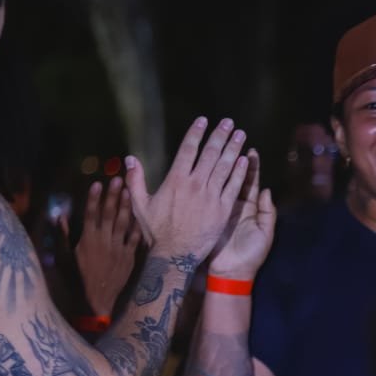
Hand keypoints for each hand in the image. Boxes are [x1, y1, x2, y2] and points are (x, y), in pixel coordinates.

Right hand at [74, 177, 141, 316]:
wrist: (95, 302)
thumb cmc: (76, 281)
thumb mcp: (63, 258)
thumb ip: (63, 236)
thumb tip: (59, 216)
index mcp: (88, 239)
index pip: (91, 213)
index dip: (94, 197)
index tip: (98, 183)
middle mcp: (104, 241)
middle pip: (109, 213)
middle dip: (113, 195)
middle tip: (118, 180)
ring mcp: (119, 249)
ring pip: (123, 223)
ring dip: (126, 206)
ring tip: (128, 191)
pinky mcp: (129, 258)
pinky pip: (134, 239)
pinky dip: (136, 227)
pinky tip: (139, 215)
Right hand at [124, 116, 251, 262]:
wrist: (175, 255)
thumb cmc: (157, 232)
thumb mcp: (141, 205)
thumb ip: (136, 181)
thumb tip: (130, 159)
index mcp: (175, 180)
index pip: (188, 149)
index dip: (196, 133)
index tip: (203, 120)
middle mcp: (195, 184)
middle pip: (210, 153)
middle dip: (220, 135)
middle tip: (228, 122)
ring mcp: (210, 196)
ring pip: (225, 166)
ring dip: (234, 148)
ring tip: (240, 134)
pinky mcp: (222, 210)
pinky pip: (233, 186)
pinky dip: (240, 172)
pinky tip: (246, 160)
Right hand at [209, 149, 276, 279]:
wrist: (231, 272)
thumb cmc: (250, 255)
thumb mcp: (265, 234)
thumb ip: (268, 213)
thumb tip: (268, 191)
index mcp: (250, 209)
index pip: (251, 184)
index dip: (251, 168)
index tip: (251, 151)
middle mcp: (236, 206)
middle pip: (237, 178)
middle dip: (237, 160)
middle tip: (236, 141)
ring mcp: (222, 209)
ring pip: (223, 182)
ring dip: (225, 165)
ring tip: (224, 147)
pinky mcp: (211, 214)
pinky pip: (211, 194)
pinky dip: (212, 181)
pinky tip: (210, 166)